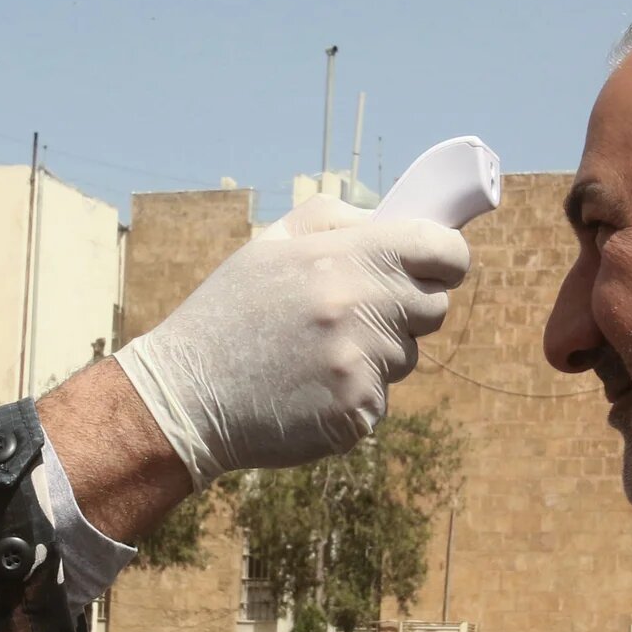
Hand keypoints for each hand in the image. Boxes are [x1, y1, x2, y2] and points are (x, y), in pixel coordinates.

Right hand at [112, 198, 469, 486]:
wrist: (186, 396)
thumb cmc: (229, 315)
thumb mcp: (268, 245)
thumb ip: (332, 219)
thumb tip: (388, 221)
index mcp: (343, 256)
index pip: (443, 251)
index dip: (445, 260)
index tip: (434, 269)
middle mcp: (360, 307)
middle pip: (434, 307)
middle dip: (406, 310)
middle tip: (356, 317)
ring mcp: (361, 364)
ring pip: (406, 357)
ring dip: (375, 356)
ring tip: (314, 355)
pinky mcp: (357, 412)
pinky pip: (380, 398)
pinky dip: (353, 396)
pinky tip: (307, 390)